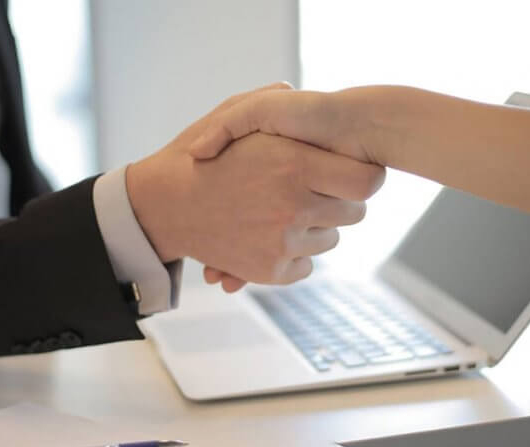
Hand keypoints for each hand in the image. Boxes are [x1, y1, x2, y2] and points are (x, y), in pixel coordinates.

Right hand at [127, 89, 385, 286]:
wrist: (162, 205)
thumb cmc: (198, 156)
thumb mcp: (231, 114)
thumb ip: (270, 101)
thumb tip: (295, 92)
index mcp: (294, 165)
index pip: (367, 181)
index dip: (364, 176)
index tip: (350, 174)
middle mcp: (294, 206)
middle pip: (354, 213)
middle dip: (338, 201)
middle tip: (314, 191)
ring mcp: (283, 242)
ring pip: (330, 240)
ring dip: (315, 228)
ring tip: (282, 211)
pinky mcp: (270, 271)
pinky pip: (306, 265)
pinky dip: (294, 255)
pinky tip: (271, 236)